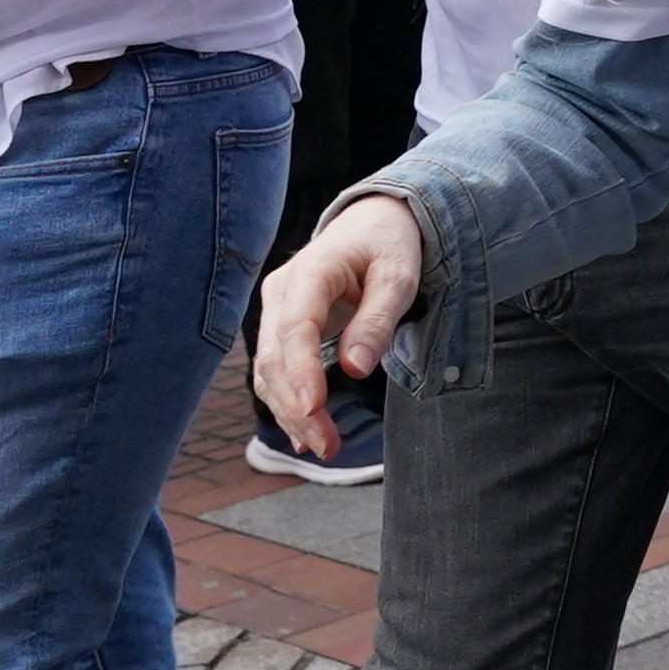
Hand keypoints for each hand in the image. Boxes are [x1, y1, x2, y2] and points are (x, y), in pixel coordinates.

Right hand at [251, 191, 426, 460]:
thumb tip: (354, 368)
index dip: (300, 371)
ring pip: (270, 369)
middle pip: (276, 356)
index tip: (312, 408)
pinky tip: (305, 434)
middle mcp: (282, 292)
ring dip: (290, 411)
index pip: (296, 327)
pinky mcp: (282, 326)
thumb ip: (378, 319)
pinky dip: (287, 401)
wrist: (373, 222)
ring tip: (325, 447)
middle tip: (328, 446)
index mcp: (311, 271)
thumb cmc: (390, 246)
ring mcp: (276, 310)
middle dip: (297, 405)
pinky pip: (277, 369)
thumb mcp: (399, 276)